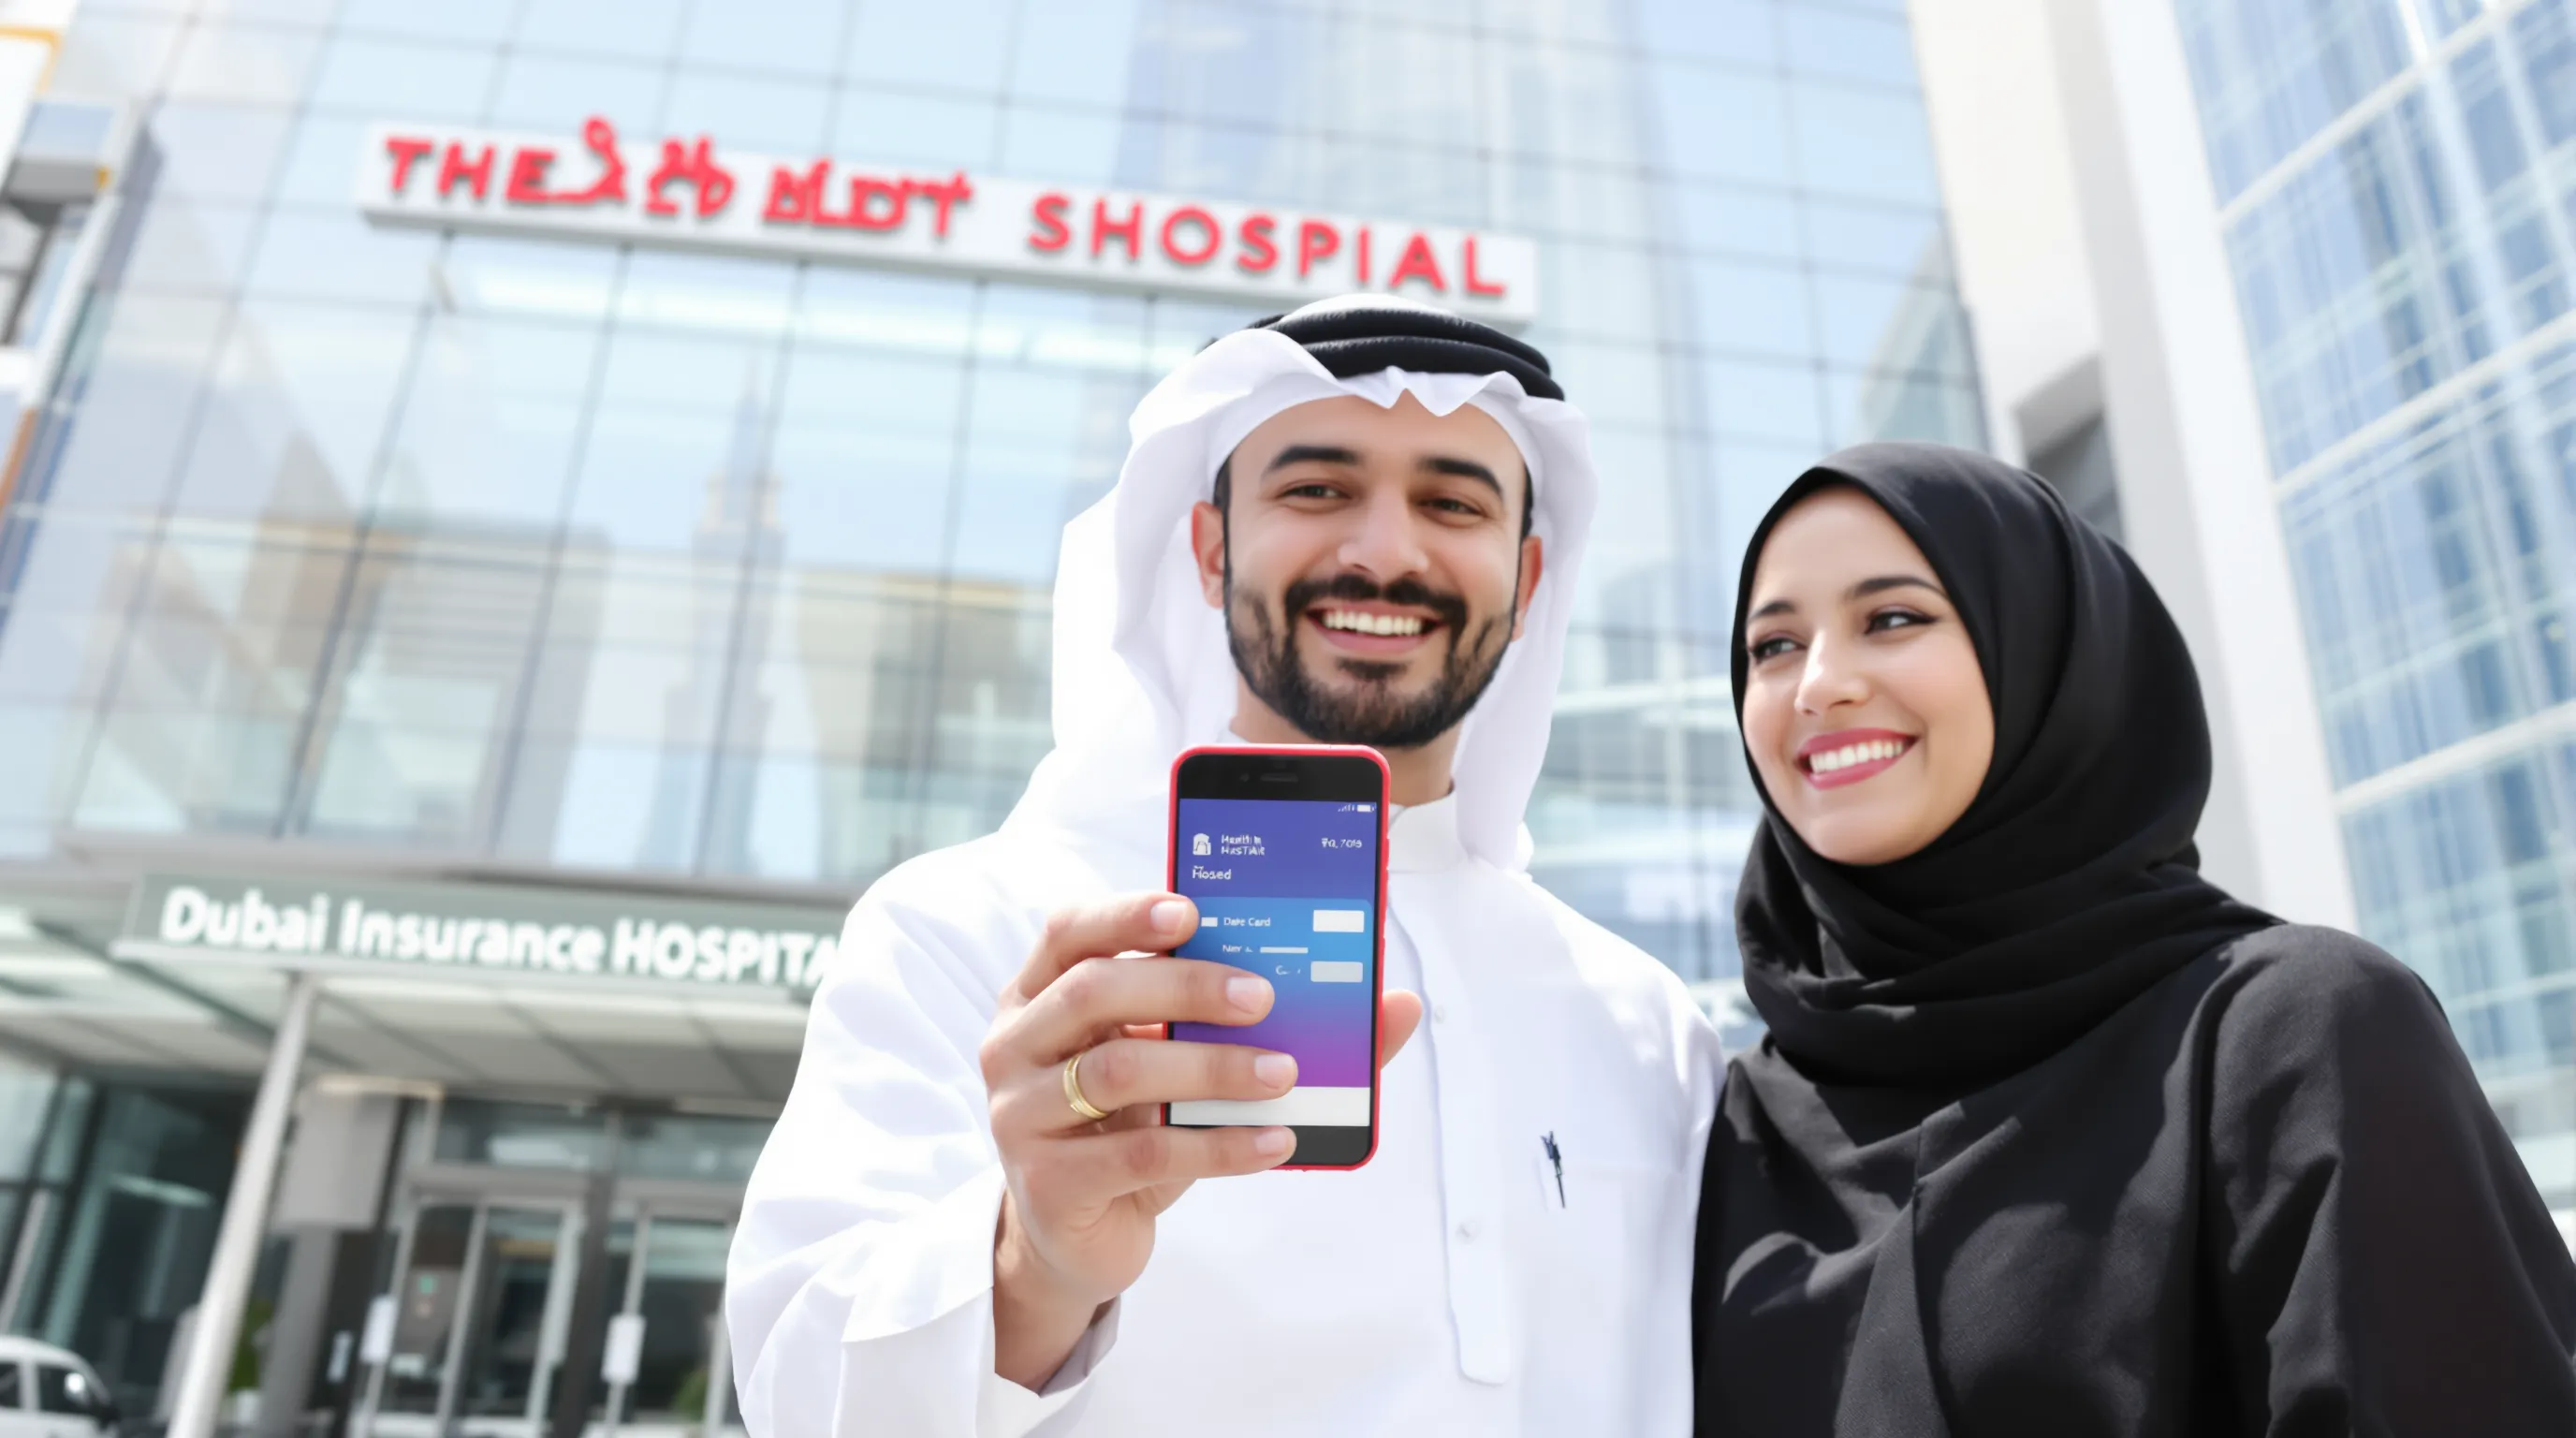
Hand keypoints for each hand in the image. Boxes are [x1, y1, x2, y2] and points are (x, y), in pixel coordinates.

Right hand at [981, 892, 1421, 1388]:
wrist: (1079, 1233)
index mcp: (1040, 994)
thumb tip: (1397, 1006)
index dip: (1125, 914)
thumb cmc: (1133, 1125)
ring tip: (1282, 1074)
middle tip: (1262, 997)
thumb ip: (1265, 1025)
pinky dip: (1218, 1145)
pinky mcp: (1049, 1185)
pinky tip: (1272, 1142)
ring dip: (1210, 1068)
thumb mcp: (1182, 1063)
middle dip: (1185, 986)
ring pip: (1117, 1074)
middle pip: (1093, 993)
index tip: (1191, 910)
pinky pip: (1143, 1154)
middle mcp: (1016, 1047)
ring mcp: (1021, 1117)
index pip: (1068, 931)